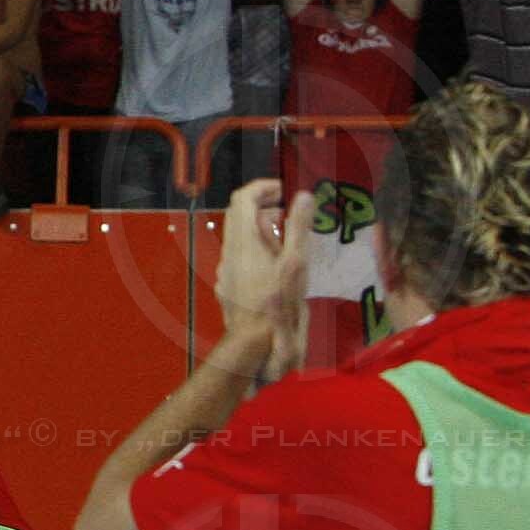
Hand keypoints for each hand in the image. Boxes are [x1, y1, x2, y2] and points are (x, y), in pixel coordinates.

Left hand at [210, 180, 315, 371]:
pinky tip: (273, 263)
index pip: (242, 198)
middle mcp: (229, 251)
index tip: (282, 190)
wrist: (252, 342)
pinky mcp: (226, 284)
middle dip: (262, 205)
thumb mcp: (295, 262)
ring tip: (286, 237)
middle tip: (286, 210)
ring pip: (237, 236)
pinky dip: (255, 246)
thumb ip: (298, 228)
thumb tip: (304, 196)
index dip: (261, 187)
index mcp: (244, 241)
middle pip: (237, 214)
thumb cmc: (278, 303)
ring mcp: (225, 269)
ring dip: (260, 227)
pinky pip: (238, 255)